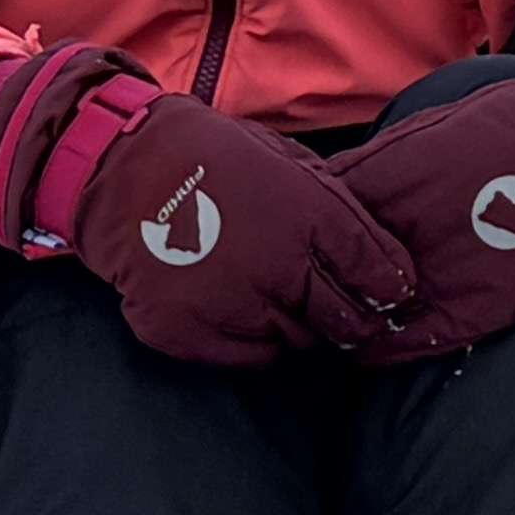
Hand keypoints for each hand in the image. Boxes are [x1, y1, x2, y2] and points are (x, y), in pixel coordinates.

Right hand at [0, 44, 418, 365]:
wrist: (122, 170)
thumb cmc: (213, 158)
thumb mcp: (289, 162)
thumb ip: (333, 208)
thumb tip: (379, 251)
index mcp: (311, 219)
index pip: (379, 275)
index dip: (391, 289)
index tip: (392, 294)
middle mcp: (278, 268)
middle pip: (344, 319)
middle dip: (354, 319)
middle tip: (349, 315)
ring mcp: (232, 305)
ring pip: (297, 341)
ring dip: (299, 326)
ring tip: (280, 299)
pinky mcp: (189, 333)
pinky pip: (248, 356)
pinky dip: (253, 340)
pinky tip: (241, 310)